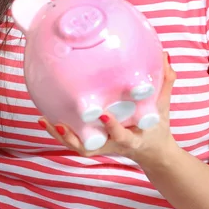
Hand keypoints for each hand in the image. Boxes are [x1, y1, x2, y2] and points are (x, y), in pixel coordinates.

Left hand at [39, 52, 178, 163]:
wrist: (153, 153)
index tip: (104, 114)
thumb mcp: (163, 107)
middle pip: (92, 146)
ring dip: (61, 136)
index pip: (122, 136)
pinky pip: (74, 142)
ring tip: (44, 121)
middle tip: (61, 124)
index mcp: (133, 138)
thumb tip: (165, 56)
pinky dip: (59, 134)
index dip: (113, 128)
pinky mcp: (94, 145)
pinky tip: (43, 119)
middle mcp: (114, 145)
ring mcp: (102, 146)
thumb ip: (164, 83)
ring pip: (78, 146)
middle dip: (76, 138)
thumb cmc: (157, 126)